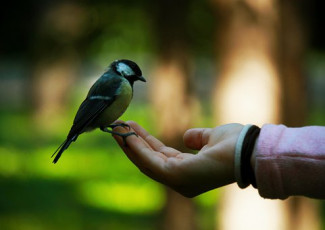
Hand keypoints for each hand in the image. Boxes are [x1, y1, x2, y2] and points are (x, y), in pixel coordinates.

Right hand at [113, 121, 243, 197]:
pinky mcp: (176, 176)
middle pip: (149, 160)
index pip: (160, 156)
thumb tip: (187, 138)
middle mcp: (180, 180)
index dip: (145, 143)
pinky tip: (128, 135)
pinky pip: (151, 161)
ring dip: (130, 145)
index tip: (132, 128)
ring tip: (118, 128)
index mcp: (188, 171)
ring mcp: (178, 181)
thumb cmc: (235, 145)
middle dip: (133, 144)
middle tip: (118, 127)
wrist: (248, 150)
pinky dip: (138, 148)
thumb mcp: (211, 138)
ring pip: (146, 162)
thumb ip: (197, 138)